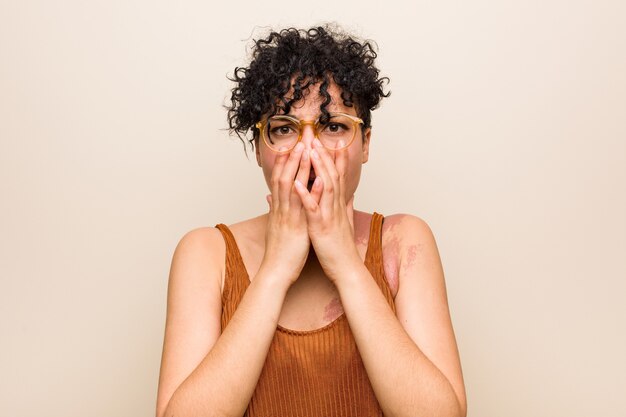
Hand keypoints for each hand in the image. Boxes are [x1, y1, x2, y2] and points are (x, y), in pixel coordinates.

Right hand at [261, 142, 311, 285]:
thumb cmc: (280, 252)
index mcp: (280, 208)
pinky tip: (314, 179)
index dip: (287, 161)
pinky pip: (301, 206)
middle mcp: (282, 209)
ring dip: (298, 166)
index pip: (281, 179)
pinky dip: (308, 192)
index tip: (294, 145)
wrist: (275, 272)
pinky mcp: (295, 227)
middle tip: (301, 137)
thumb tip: (271, 200)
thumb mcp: (277, 227)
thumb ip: (275, 211)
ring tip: (304, 148)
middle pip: (284, 176)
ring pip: (290, 186)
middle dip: (293, 156)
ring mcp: (287, 217)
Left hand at [293, 138, 360, 281]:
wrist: (346, 269)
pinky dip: (306, 195)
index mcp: (338, 206)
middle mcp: (336, 207)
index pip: (337, 178)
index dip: (334, 160)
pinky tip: (297, 183)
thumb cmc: (341, 248)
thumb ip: (347, 207)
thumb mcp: (345, 223)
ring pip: (325, 187)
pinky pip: (313, 209)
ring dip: (318, 169)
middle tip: (316, 138)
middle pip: (332, 176)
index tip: (330, 143)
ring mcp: (330, 216)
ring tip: (311, 151)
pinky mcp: (321, 227)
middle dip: (324, 156)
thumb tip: (350, 195)